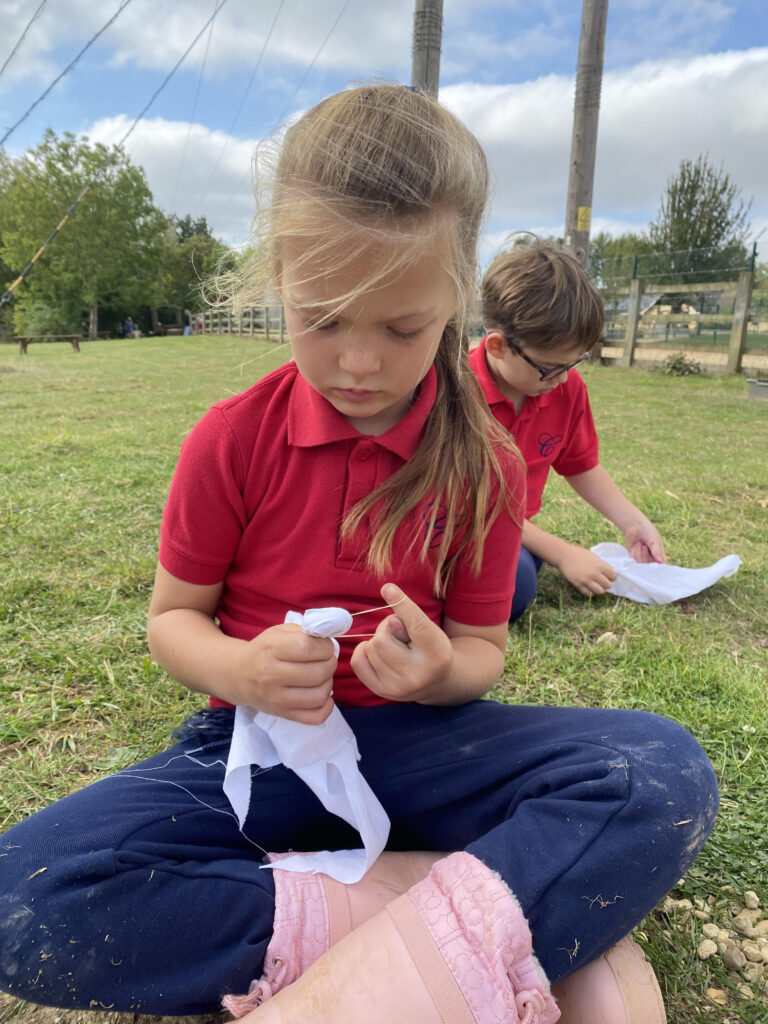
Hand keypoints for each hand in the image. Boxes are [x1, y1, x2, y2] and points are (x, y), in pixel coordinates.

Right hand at [234, 624, 336, 723]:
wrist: (239, 676)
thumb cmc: (264, 650)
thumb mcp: (279, 632)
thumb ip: (305, 632)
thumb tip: (330, 639)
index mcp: (270, 649)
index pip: (308, 648)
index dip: (325, 646)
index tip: (324, 646)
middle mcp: (271, 676)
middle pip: (318, 672)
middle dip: (330, 663)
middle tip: (325, 660)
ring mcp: (277, 699)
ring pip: (319, 695)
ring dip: (328, 683)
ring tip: (321, 676)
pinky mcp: (283, 715)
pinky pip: (315, 717)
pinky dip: (326, 707)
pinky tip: (321, 695)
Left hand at [350, 583, 452, 702]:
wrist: (436, 681)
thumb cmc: (430, 647)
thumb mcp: (430, 629)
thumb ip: (410, 618)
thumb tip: (389, 617)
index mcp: (435, 653)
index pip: (416, 624)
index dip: (401, 604)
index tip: (388, 588)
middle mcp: (418, 674)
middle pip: (382, 638)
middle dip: (386, 630)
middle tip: (399, 635)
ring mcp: (398, 687)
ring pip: (370, 648)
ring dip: (377, 641)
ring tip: (394, 646)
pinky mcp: (382, 691)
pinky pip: (358, 661)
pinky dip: (363, 651)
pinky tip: (376, 652)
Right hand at [556, 544, 617, 596]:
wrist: (565, 555)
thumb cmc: (580, 554)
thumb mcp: (594, 557)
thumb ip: (603, 565)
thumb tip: (612, 574)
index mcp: (600, 565)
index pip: (613, 576)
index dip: (612, 577)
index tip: (608, 577)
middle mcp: (594, 573)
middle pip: (608, 585)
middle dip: (606, 584)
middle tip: (602, 581)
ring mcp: (586, 580)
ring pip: (600, 592)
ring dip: (599, 589)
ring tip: (595, 585)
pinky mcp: (578, 585)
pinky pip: (589, 594)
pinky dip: (590, 592)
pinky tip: (588, 587)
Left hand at [624, 520, 665, 563]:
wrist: (635, 526)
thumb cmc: (648, 532)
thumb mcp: (654, 540)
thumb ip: (656, 551)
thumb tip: (661, 561)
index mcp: (660, 555)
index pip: (661, 566)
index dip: (657, 567)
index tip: (652, 561)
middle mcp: (652, 559)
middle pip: (649, 566)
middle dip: (645, 556)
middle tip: (644, 546)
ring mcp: (642, 559)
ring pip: (641, 564)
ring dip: (639, 553)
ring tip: (640, 544)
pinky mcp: (634, 557)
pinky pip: (634, 560)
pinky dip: (635, 551)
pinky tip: (636, 545)